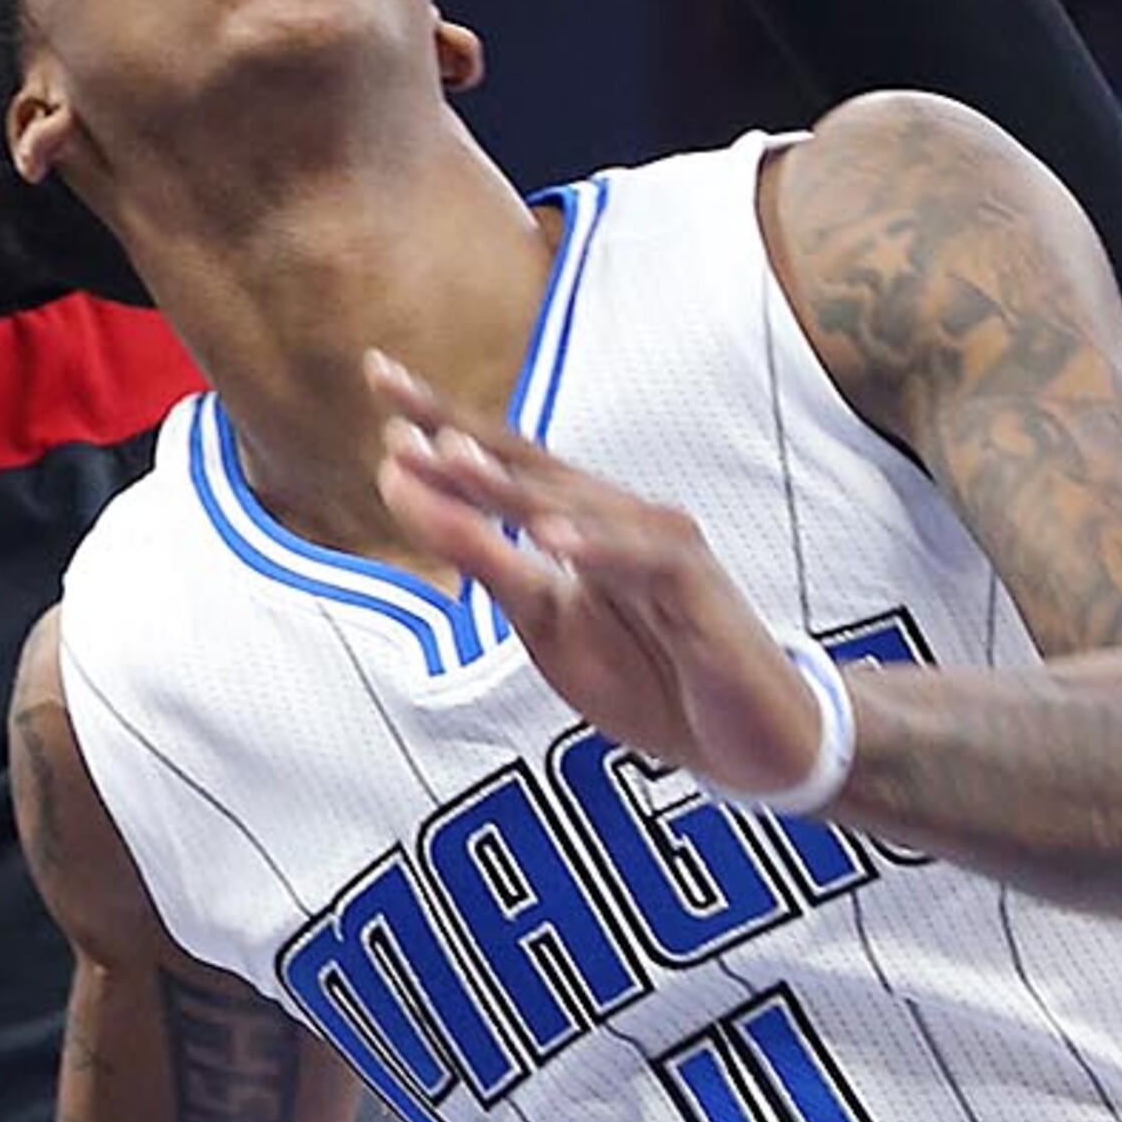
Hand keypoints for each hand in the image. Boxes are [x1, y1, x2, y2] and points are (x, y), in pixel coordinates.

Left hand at [371, 364, 837, 801]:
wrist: (743, 742)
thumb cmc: (648, 676)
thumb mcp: (543, 622)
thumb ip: (480, 556)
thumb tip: (402, 483)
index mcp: (577, 521)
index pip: (502, 460)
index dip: (442, 420)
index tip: (378, 378)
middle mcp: (618, 517)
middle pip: (532, 466)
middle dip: (462, 435)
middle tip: (395, 404)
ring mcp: (661, 546)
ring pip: (578, 506)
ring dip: (513, 484)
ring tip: (452, 458)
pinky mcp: (698, 586)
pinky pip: (646, 561)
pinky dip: (600, 550)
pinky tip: (553, 542)